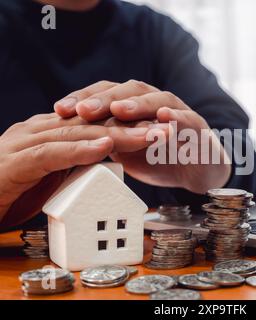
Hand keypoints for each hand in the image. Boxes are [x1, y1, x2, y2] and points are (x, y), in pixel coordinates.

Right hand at [0, 113, 163, 228]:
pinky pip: (53, 151)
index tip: (160, 131)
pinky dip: (81, 148)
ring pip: (79, 132)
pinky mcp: (16, 161)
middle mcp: (42, 130)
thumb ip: (75, 165)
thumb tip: (103, 161)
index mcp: (52, 133)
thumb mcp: (52, 178)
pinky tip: (106, 145)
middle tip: (166, 128)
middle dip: (133, 125)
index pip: (97, 124)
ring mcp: (27, 142)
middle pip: (95, 123)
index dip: (130, 126)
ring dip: (118, 133)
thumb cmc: (11, 192)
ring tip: (150, 135)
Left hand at [55, 80, 231, 193]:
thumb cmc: (160, 156)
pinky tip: (166, 117)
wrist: (197, 168)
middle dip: (105, 99)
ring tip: (119, 110)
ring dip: (138, 104)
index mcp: (136, 106)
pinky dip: (177, 118)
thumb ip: (105, 138)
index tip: (60, 110)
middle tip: (83, 110)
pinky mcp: (198, 127)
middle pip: (129, 91)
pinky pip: (188, 120)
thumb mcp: (127, 148)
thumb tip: (68, 138)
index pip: (108, 93)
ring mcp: (178, 112)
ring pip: (158, 100)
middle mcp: (155, 102)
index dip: (84, 98)